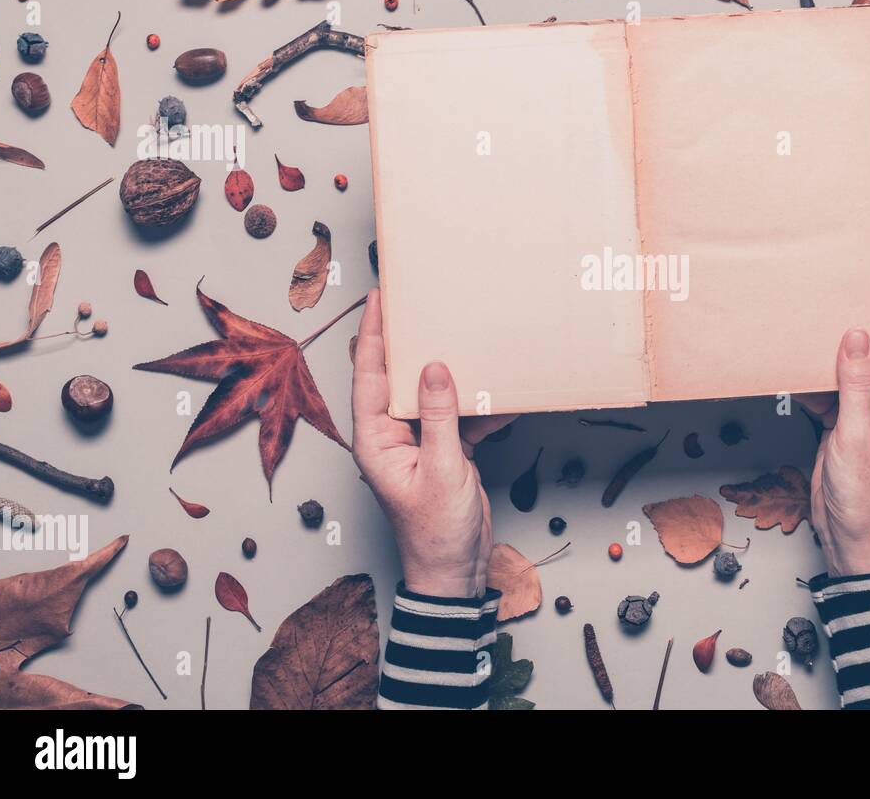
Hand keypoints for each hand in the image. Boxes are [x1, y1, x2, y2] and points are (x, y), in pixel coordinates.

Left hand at [351, 290, 514, 597]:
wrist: (453, 572)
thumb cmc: (436, 533)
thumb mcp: (442, 470)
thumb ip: (438, 417)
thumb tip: (434, 368)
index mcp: (375, 439)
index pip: (369, 376)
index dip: (371, 335)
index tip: (378, 298)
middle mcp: (391, 436)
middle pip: (397, 378)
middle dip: (409, 342)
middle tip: (418, 302)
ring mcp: (418, 442)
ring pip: (430, 393)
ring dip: (449, 371)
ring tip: (463, 334)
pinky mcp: (444, 450)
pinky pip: (457, 416)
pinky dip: (478, 405)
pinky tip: (500, 392)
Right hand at [803, 254, 869, 576]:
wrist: (852, 541)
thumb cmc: (869, 501)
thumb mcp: (858, 437)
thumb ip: (856, 385)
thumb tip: (857, 337)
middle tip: (868, 269)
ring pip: (861, 364)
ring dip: (843, 340)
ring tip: (830, 301)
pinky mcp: (852, 421)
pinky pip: (837, 387)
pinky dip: (819, 373)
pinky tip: (802, 353)